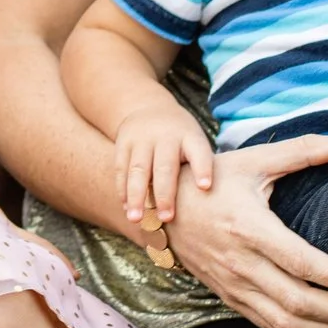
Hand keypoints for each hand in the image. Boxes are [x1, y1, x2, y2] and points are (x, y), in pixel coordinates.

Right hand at [115, 105, 213, 224]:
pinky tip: (126, 207)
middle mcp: (166, 136)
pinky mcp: (123, 144)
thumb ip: (197, 166)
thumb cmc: (179, 138)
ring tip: (137, 219)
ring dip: (136, 196)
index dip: (202, 169)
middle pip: (165, 166)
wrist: (147, 109)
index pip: (198, 152)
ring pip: (138, 169)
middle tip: (166, 218)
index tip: (205, 187)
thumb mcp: (194, 141)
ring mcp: (142, 139)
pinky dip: (123, 190)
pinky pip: (121, 169)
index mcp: (189, 137)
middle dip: (165, 194)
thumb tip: (206, 207)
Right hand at [166, 131, 327, 327]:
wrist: (159, 208)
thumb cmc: (213, 179)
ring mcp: (234, 286)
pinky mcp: (231, 299)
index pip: (300, 262)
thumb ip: (303, 150)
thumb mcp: (255, 159)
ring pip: (287, 323)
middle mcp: (241, 263)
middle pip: (299, 302)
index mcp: (249, 228)